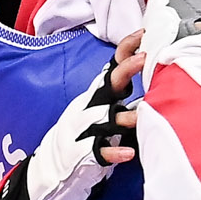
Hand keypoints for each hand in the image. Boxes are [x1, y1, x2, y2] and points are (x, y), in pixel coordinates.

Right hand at [22, 31, 144, 199]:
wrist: (54, 165)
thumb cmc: (86, 133)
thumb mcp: (100, 107)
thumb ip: (119, 92)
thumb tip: (147, 68)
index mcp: (98, 96)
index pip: (112, 67)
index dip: (125, 50)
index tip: (142, 34)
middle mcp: (93, 108)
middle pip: (109, 85)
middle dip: (126, 70)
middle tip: (144, 58)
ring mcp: (88, 130)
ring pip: (106, 120)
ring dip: (124, 118)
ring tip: (140, 116)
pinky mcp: (86, 154)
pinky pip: (101, 152)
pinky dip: (114, 152)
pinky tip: (128, 153)